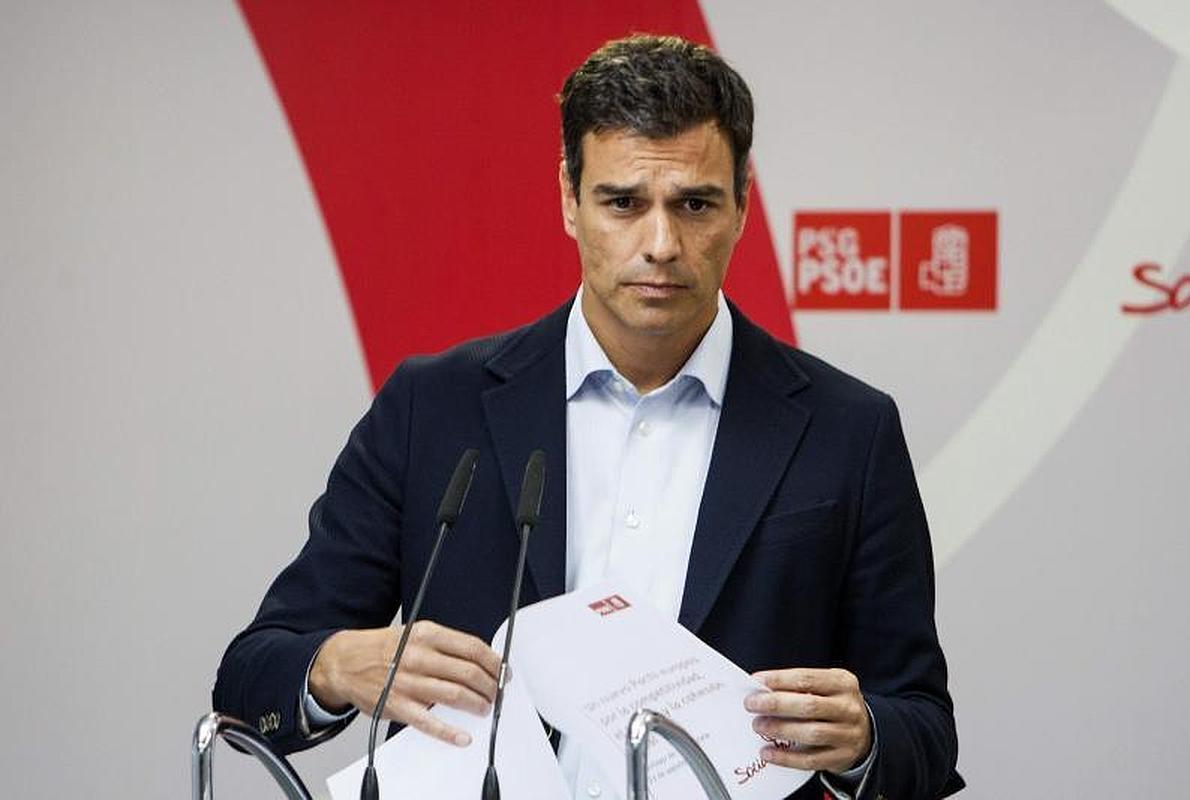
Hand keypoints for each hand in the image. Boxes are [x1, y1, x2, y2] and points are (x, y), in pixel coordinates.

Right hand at [309, 621, 500, 746]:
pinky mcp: (397, 706)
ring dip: (477, 704)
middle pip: (468, 672)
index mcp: (426, 634)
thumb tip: (478, 661)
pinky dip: (449, 732)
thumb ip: (444, 645)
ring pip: (455, 695)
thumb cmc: (384, 649)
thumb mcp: (414, 634)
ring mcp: (407, 682)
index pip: (471, 647)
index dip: (493, 661)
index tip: (503, 670)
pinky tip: (462, 736)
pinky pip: (429, 722)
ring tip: (484, 707)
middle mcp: (418, 657)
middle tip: (497, 692)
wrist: (344, 662)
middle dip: (490, 685)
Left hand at [744, 668, 871, 774]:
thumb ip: (799, 686)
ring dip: (781, 729)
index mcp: (842, 683)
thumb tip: (762, 689)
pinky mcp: (842, 757)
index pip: (807, 679)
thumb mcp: (825, 687)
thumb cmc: (834, 704)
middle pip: (809, 705)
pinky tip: (769, 753)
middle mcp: (848, 707)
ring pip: (812, 733)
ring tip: (759, 726)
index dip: (780, 679)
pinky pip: (811, 760)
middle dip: (776, 704)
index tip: (757, 680)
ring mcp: (848, 734)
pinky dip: (787, 757)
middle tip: (752, 704)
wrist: (864, 732)